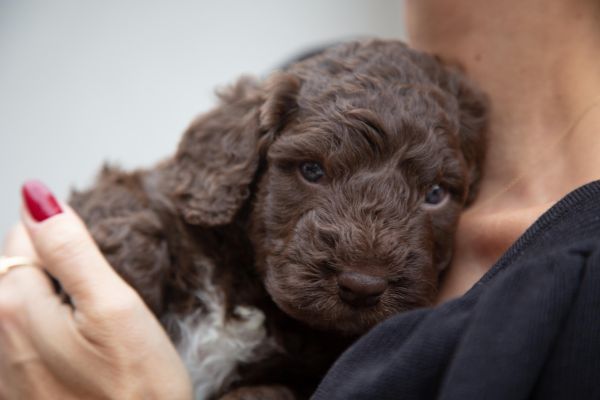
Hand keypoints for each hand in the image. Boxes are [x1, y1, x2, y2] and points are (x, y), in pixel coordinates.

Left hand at [0, 181, 191, 398]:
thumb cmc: (137, 388)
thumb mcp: (115, 307)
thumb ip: (71, 248)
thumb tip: (36, 194)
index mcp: (17, 308)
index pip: (25, 238)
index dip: (65, 240)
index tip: (95, 266)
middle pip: (18, 271)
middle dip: (55, 270)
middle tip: (98, 300)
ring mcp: (6, 368)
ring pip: (21, 304)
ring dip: (53, 301)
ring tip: (90, 326)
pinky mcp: (19, 389)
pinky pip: (25, 338)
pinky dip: (49, 330)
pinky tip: (80, 353)